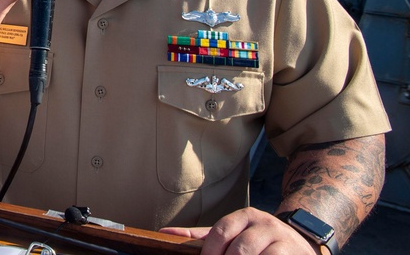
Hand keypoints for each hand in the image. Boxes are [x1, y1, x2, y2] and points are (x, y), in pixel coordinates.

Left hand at [160, 207, 316, 253]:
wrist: (302, 243)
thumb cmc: (258, 242)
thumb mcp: (232, 234)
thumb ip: (202, 237)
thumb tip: (165, 234)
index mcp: (245, 216)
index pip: (221, 231)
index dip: (210, 252)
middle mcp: (264, 223)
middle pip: (240, 248)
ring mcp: (282, 239)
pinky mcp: (295, 254)